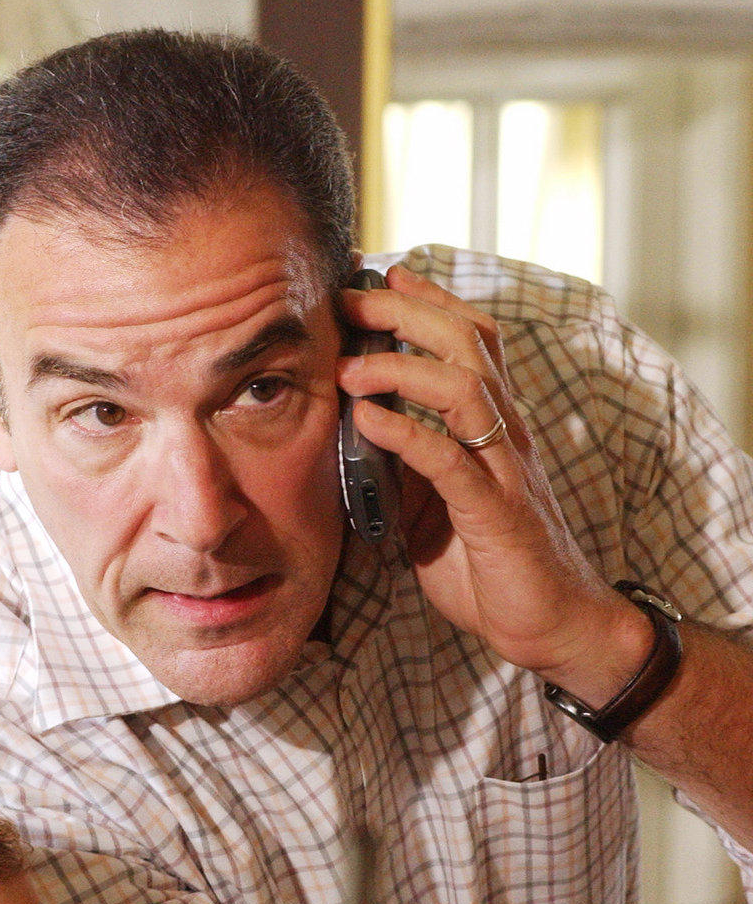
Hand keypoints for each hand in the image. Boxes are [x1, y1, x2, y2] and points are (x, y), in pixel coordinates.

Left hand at [340, 263, 650, 701]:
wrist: (554, 626)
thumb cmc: (494, 568)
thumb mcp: (437, 509)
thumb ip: (409, 469)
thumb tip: (360, 437)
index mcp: (496, 429)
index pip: (472, 343)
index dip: (429, 302)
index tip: (378, 276)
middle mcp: (507, 437)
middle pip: (468, 346)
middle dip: (407, 313)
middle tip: (351, 299)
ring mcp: (506, 472)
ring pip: (466, 389)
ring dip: (403, 368)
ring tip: (349, 364)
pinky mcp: (497, 514)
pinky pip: (451, 461)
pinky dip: (406, 434)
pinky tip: (367, 421)